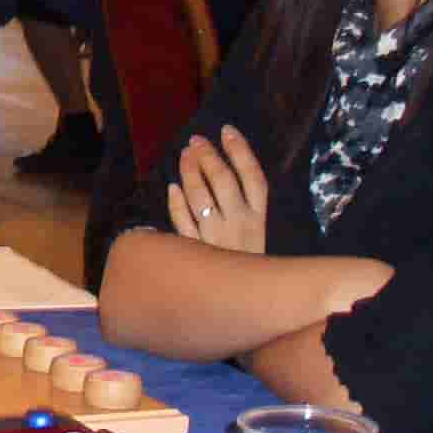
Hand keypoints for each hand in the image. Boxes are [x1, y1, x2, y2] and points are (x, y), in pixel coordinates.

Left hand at [165, 125, 266, 252]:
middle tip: (196, 140)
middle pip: (223, 181)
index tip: (226, 130)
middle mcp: (240, 225)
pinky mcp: (197, 251)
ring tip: (184, 155)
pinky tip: (172, 187)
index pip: (254, 177)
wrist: (246, 303)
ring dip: (189, 172)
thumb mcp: (257, 233)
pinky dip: (176, 203)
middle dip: (208, 156)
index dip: (240, 151)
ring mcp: (217, 238)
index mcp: (260, 218)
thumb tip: (224, 165)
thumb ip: (246, 204)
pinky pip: (182, 221)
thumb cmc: (250, 262)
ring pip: (199, 196)